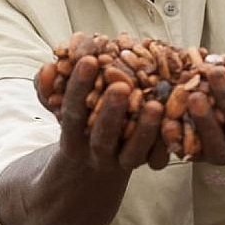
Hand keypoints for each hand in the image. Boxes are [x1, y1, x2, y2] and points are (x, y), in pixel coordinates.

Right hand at [57, 55, 166, 171]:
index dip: (79, 87)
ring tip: (155, 104)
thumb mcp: (60, 105)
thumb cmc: (80, 122)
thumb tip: (49, 66)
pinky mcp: (145, 165)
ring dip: (144, 129)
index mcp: (72, 138)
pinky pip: (158, 159)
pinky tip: (175, 120)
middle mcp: (96, 153)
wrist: (97, 164)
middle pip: (102, 137)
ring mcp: (122, 162)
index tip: (89, 60)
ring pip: (133, 152)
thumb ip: (50, 87)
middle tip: (120, 85)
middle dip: (110, 111)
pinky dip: (167, 141)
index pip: (73, 112)